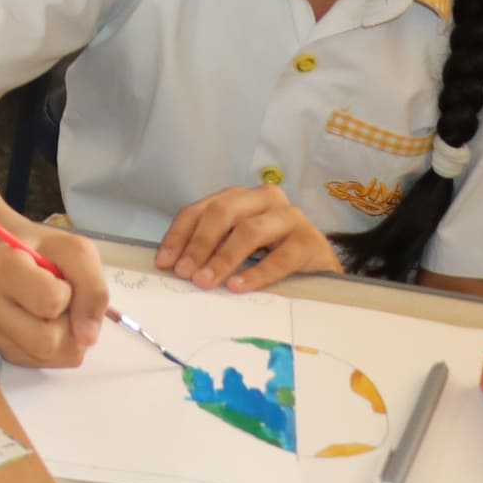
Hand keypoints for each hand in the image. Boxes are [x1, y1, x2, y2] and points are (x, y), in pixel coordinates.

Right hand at [0, 227, 109, 367]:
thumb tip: (87, 337)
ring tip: (54, 312)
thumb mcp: (77, 252)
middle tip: (60, 301)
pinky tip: (46, 324)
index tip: (59, 279)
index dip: (69, 293)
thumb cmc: (47, 253)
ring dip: (66, 337)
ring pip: (48, 355)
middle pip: (46, 340)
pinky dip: (57, 347)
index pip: (51, 301)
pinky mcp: (1, 351)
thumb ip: (92, 287)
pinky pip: (45, 363)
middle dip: (67, 323)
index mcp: (2, 267)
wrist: (18, 260)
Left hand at [157, 184, 340, 290]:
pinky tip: (237, 286)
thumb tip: (172, 266)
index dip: (179, 235)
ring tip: (206, 281)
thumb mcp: (234, 246)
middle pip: (223, 212)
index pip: (200, 210)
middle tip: (185, 273)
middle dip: (199, 243)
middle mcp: (264, 199)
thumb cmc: (270, 254)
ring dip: (223, 258)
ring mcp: (290, 217)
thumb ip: (208, 249)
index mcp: (239, 197)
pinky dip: (256, 273)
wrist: (318, 267)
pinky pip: (280, 257)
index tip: (164, 262)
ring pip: (250, 230)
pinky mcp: (311, 241)